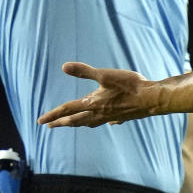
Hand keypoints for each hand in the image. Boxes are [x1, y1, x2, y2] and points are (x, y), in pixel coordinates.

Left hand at [38, 61, 155, 127]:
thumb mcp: (105, 74)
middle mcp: (100, 113)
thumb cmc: (129, 85)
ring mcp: (111, 117)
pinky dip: (103, 122)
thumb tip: (64, 66)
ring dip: (79, 124)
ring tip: (74, 124)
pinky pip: (109, 121)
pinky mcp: (122, 116)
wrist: (152, 99)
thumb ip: (84, 71)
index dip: (53, 115)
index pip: (67, 110)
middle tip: (50, 126)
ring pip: (91, 123)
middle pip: (76, 120)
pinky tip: (108, 122)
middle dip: (62, 122)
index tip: (41, 121)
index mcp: (93, 103)